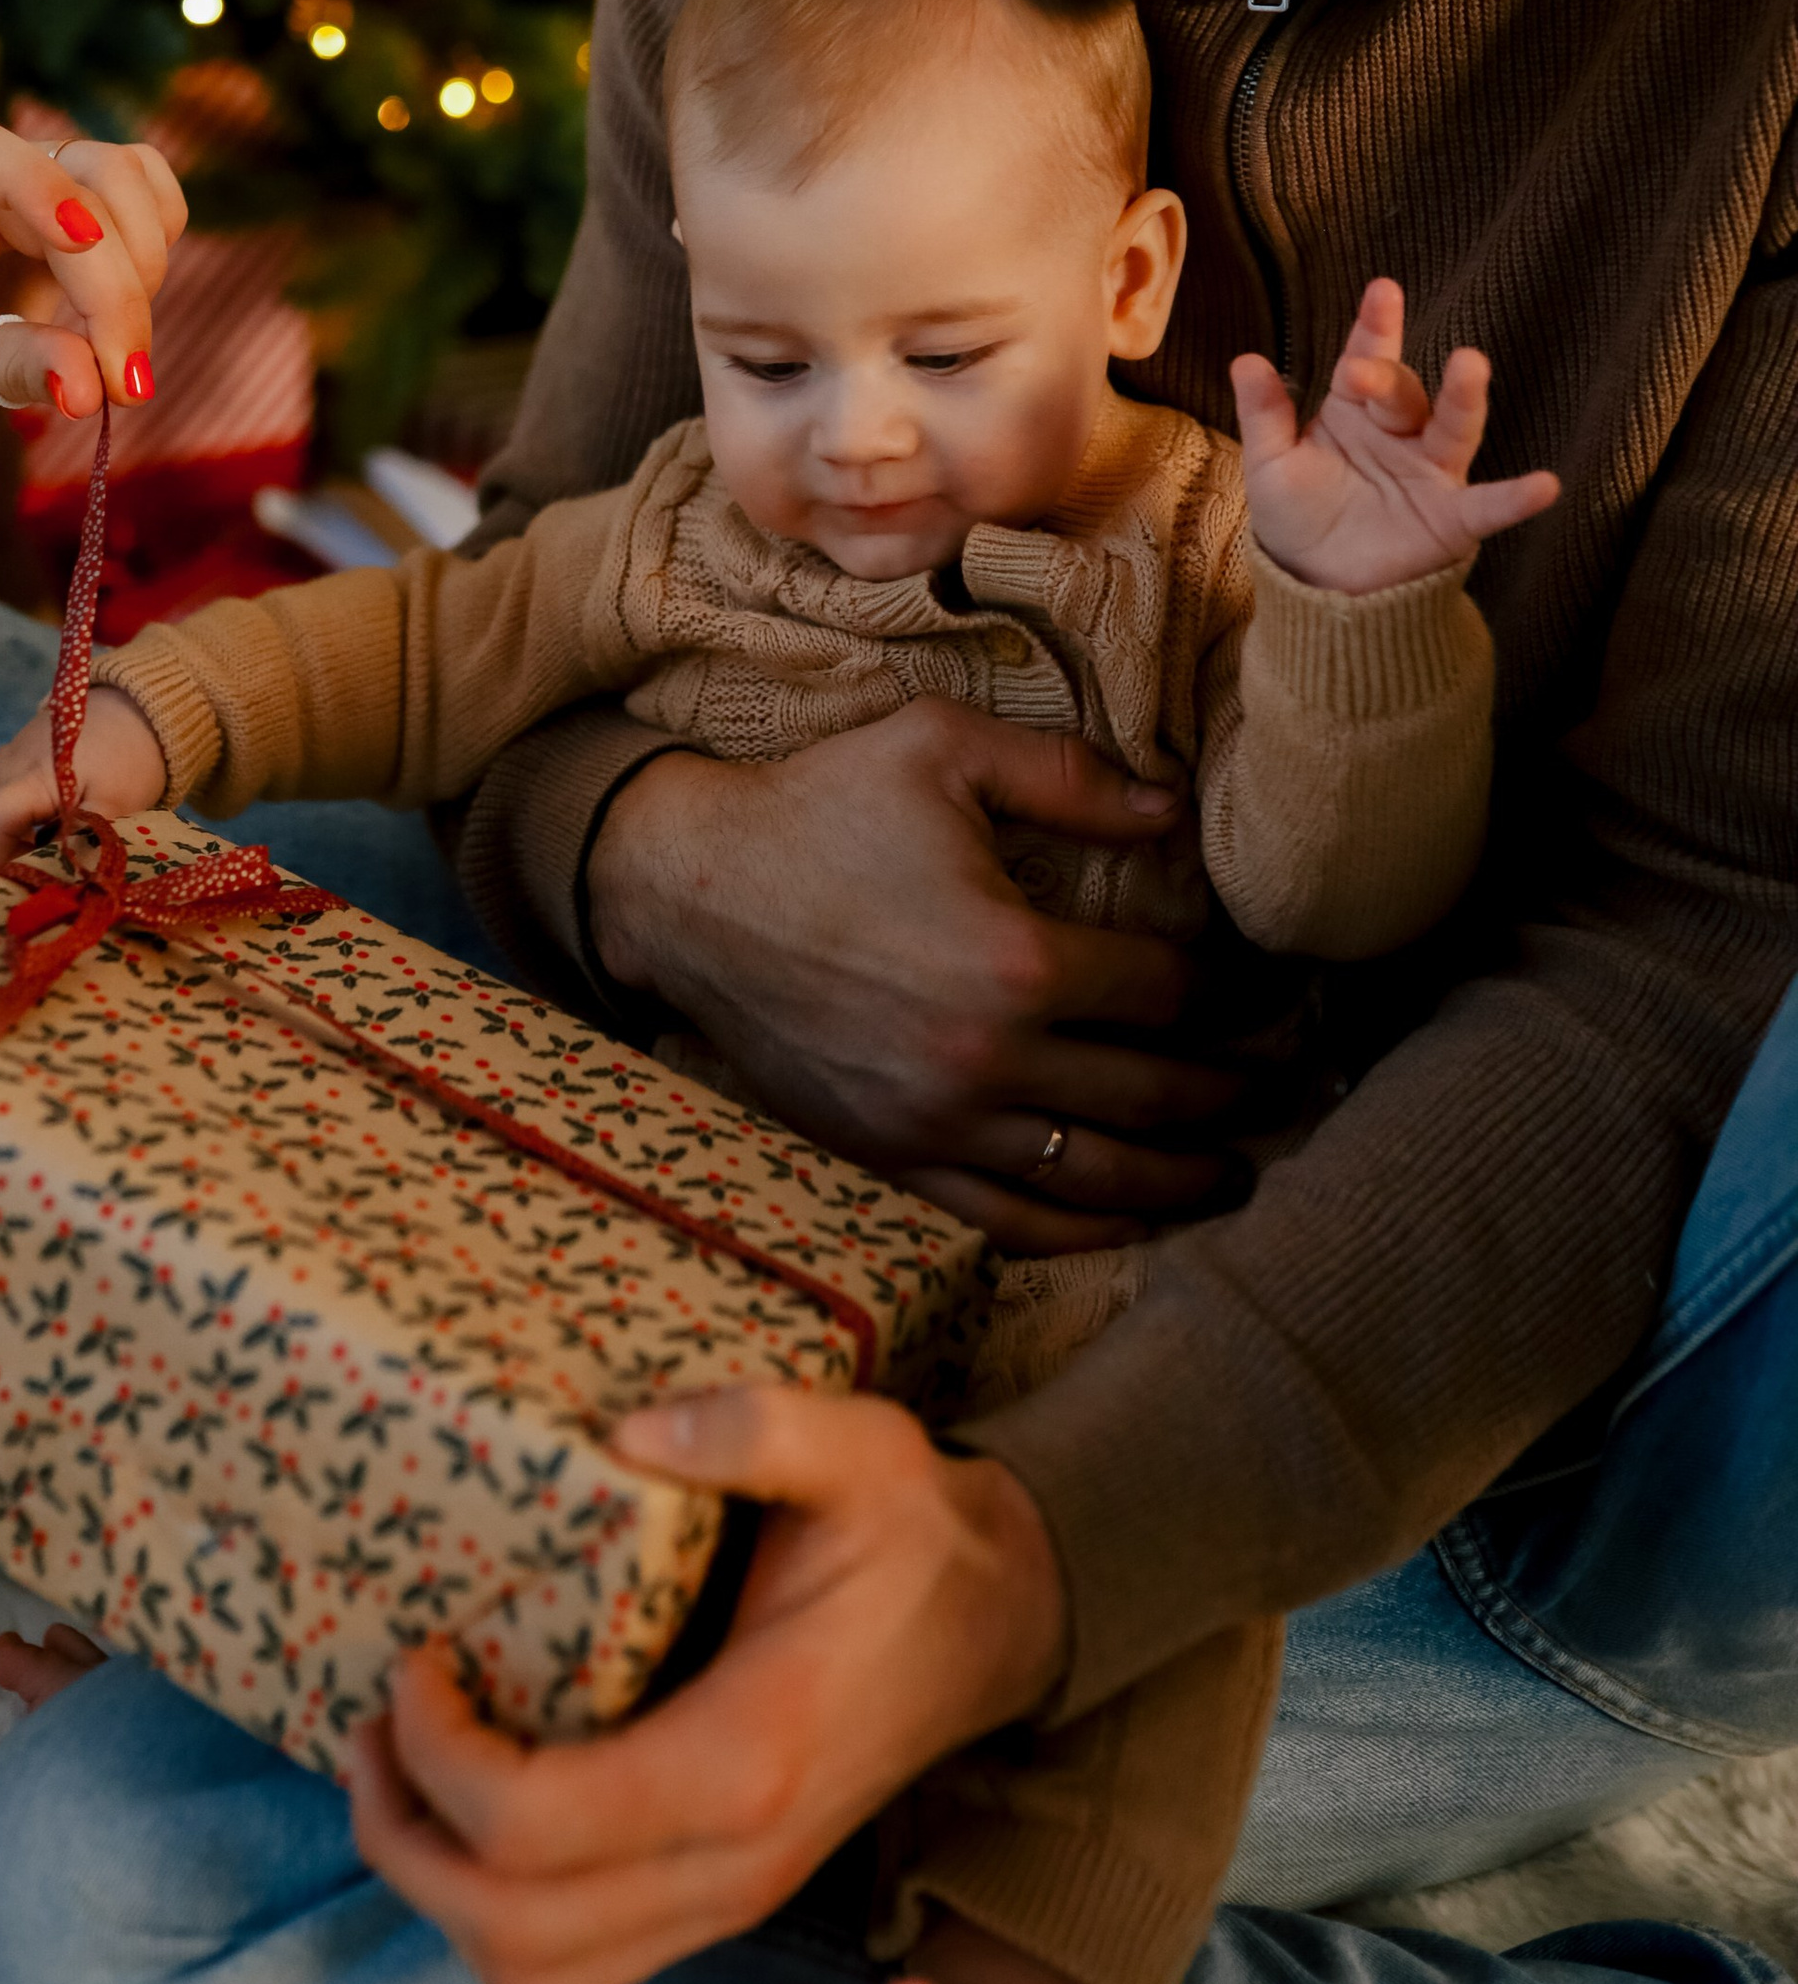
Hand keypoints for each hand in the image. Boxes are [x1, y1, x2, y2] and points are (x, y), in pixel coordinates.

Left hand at [0, 120, 186, 459]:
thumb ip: (14, 369)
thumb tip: (95, 385)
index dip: (38, 187)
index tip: (81, 248)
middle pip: (81, 172)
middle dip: (115, 279)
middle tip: (122, 380)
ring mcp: (31, 185)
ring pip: (126, 177)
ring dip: (144, 263)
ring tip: (121, 358)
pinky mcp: (73, 211)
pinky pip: (142, 199)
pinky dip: (152, 250)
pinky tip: (126, 318)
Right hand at [0, 692, 169, 879]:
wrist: (128, 714)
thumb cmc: (126, 761)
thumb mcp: (117, 806)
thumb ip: (84, 840)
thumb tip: (55, 877)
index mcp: (34, 775)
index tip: (30, 869)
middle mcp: (4, 766)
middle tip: (10, 878)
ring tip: (6, 863)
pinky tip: (9, 841)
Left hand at [349, 1390, 1064, 1983]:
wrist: (1005, 1624)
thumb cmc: (915, 1533)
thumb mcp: (861, 1448)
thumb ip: (756, 1428)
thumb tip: (632, 1430)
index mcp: (747, 1759)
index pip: (536, 1830)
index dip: (438, 1758)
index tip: (417, 1659)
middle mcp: (732, 1864)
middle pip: (510, 1936)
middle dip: (405, 1842)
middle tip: (374, 1728)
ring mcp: (726, 1899)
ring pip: (535, 1979)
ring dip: (439, 1893)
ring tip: (403, 1773)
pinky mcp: (718, 1900)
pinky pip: (574, 1964)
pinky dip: (494, 1910)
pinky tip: (474, 1800)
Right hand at [585, 699, 1247, 1250]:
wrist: (684, 893)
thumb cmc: (815, 808)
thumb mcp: (941, 751)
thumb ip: (1070, 777)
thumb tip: (1178, 807)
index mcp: (1015, 957)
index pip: (1171, 993)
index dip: (1240, 995)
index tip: (1279, 994)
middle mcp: (987, 1059)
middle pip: (1158, 1096)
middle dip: (1243, 1095)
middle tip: (1299, 1091)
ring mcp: (938, 1125)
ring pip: (1100, 1179)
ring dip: (1186, 1182)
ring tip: (1244, 1174)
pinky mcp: (891, 1160)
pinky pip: (1012, 1223)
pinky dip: (1086, 1232)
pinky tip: (1132, 1221)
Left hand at [1231, 279, 1559, 597]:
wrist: (1317, 586)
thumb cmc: (1297, 515)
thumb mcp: (1271, 465)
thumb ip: (1264, 415)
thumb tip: (1246, 360)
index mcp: (1353, 410)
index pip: (1367, 359)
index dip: (1375, 326)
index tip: (1382, 292)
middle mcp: (1399, 431)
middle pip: (1402, 392)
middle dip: (1385, 376)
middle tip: (1361, 370)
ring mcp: (1430, 471)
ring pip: (1453, 428)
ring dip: (1464, 397)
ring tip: (1471, 364)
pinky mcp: (1452, 518)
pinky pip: (1489, 505)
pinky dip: (1517, 498)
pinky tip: (1545, 486)